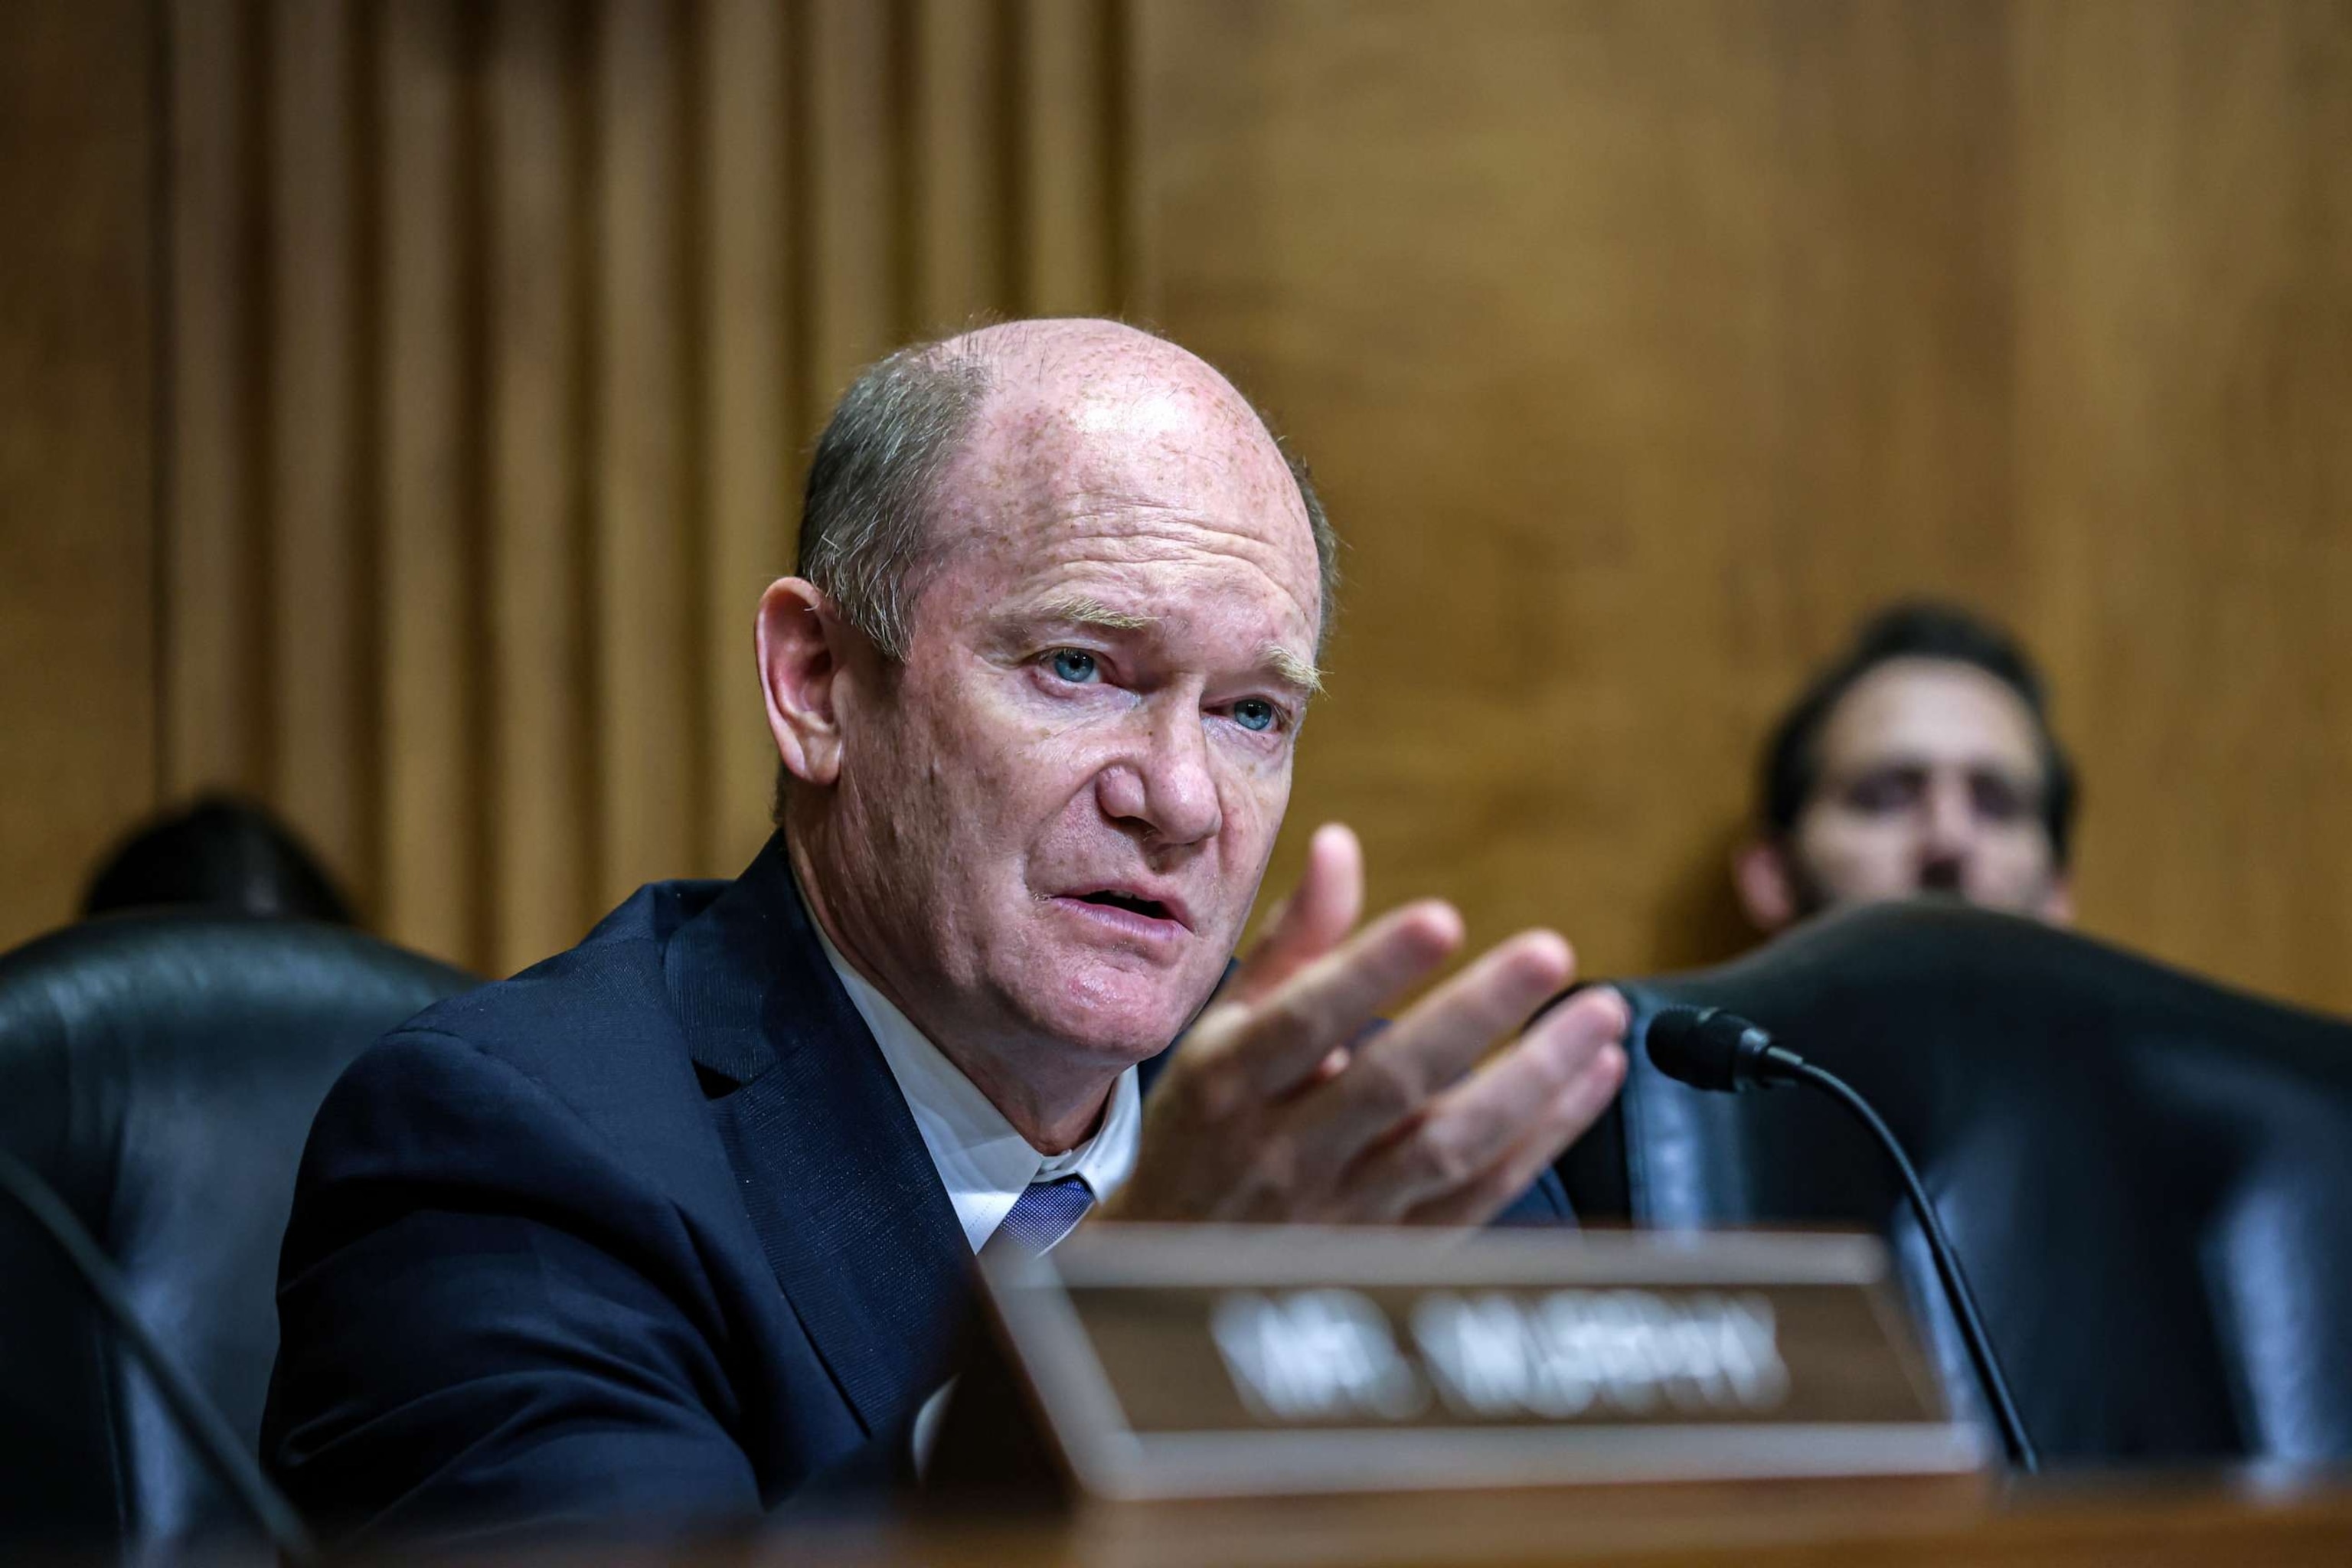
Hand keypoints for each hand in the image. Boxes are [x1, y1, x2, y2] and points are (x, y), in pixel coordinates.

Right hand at [1103, 823, 1627, 1224]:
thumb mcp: (1226, 1029)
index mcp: (1229, 1083)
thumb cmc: (1208, 1123)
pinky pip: (1483, 1193)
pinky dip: (1546, 1135)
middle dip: (1475, 1014)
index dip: (1372, 970)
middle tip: (1549, 951)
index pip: (1306, 1021)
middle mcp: (1285, 1151)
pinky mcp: (1396, 1250)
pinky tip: (1593, 1076)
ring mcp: (1344, 1211)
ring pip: (1450, 1146)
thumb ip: (1294, 940)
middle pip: (1391, 1083)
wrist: (1182, 1262)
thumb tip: (1340, 844)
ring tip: (1600, 1016)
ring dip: (1535, 1080)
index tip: (1441, 916)